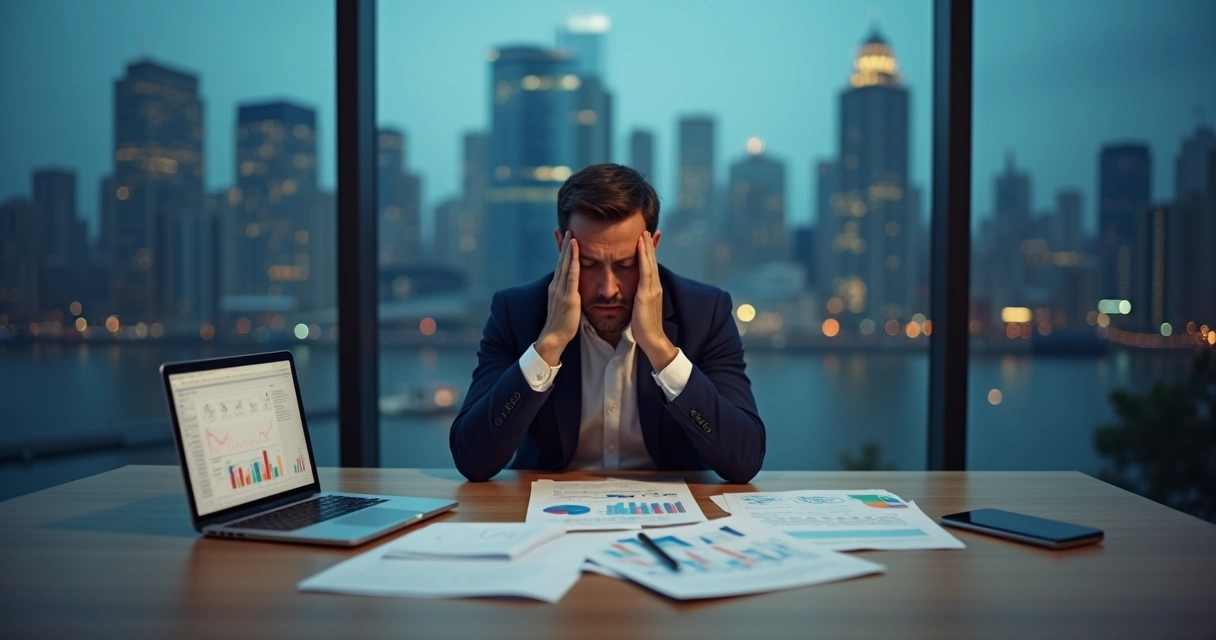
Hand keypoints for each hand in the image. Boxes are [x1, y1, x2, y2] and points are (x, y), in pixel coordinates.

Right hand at [535, 231, 580, 365]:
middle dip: (563, 245)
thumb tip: (574, 291)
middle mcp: (556, 286)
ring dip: (568, 248)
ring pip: (565, 264)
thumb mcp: (564, 306)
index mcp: (555, 288)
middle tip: (566, 229)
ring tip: (571, 234)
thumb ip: (568, 296)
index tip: (565, 240)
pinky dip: (574, 260)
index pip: (560, 266)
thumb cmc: (561, 325)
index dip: (563, 253)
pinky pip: (572, 274)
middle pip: (561, 262)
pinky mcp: (568, 296)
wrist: (554, 338)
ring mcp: (561, 290)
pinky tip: (576, 249)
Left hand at [632, 231, 677, 370]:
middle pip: (651, 261)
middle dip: (649, 246)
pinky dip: (643, 256)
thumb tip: (634, 292)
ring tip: (643, 233)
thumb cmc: (644, 327)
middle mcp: (654, 286)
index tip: (644, 240)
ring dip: (646, 247)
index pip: (649, 267)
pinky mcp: (648, 293)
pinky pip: (645, 270)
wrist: (652, 340)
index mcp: (652, 289)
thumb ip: (638, 297)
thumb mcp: (640, 307)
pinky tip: (640, 246)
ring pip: (650, 263)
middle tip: (645, 230)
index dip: (648, 253)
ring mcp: (652, 289)